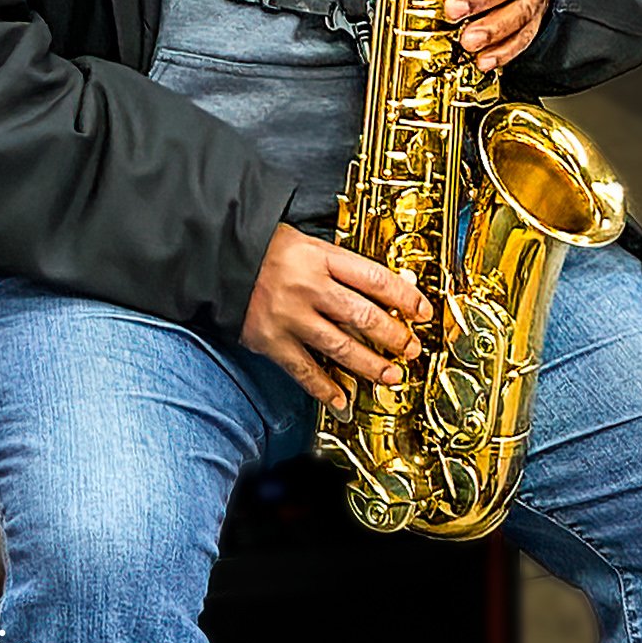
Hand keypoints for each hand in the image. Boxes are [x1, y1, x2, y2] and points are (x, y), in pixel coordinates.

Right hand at [240, 224, 432, 410]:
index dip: (404, 297)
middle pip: (363, 316)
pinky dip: (325, 388)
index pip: (374, 278)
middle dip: (393, 336)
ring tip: (391, 375)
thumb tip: (384, 289)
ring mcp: (289, 316)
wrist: (219, 256)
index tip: (422, 311)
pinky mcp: (270, 340)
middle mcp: (308, 287)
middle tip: (411, 348)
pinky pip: (303, 370)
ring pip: (340, 346)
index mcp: (321, 257)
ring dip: (370, 365)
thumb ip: (341, 266)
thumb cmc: (267, 249)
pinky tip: (342, 399)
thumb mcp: (309, 243)